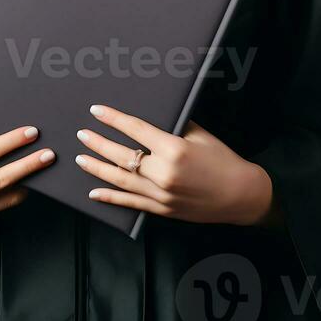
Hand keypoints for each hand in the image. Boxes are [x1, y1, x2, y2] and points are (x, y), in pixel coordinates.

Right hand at [0, 125, 54, 238]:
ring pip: (9, 196)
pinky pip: (0, 205)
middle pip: (7, 177)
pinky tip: (23, 183)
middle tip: (50, 154)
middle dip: (31, 165)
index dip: (12, 141)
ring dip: (28, 182)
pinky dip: (13, 193)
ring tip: (44, 168)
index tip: (31, 132)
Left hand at [75, 105, 278, 225]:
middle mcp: (163, 173)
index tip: (96, 110)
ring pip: (121, 180)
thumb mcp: (199, 134)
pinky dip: (111, 198)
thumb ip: (172, 127)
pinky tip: (94, 193)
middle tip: (81, 134)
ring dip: (98, 168)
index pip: (135, 129)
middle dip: (98, 143)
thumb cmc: (222, 159)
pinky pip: (131, 203)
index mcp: (173, 148)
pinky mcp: (162, 210)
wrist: (240, 194)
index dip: (113, 119)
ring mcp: (161, 195)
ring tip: (80, 158)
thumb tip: (148, 118)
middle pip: (122, 155)